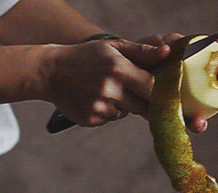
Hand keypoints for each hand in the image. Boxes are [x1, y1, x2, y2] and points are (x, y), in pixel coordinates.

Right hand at [42, 39, 169, 126]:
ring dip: (122, 105)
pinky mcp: (90, 120)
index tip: (163, 93)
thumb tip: (167, 53)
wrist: (50, 72)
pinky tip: (94, 98)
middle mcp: (110, 90)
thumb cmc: (85, 56)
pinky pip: (109, 118)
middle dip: (142, 100)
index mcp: (120, 70)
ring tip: (105, 90)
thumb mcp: (113, 47)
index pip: (153, 88)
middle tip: (130, 89)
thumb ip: (142, 51)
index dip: (161, 92)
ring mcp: (99, 107)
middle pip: (143, 106)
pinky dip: (106, 111)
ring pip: (125, 113)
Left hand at [138, 33, 217, 133]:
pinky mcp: (159, 116)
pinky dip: (175, 127)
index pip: (214, 73)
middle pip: (210, 99)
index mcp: (190, 72)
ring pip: (192, 116)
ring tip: (201, 123)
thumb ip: (167, 44)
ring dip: (200, 122)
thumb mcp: (153, 44)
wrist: (115, 71)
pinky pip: (170, 123)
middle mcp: (186, 90)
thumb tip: (179, 46)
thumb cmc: (139, 55)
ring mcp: (174, 104)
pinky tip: (179, 129)